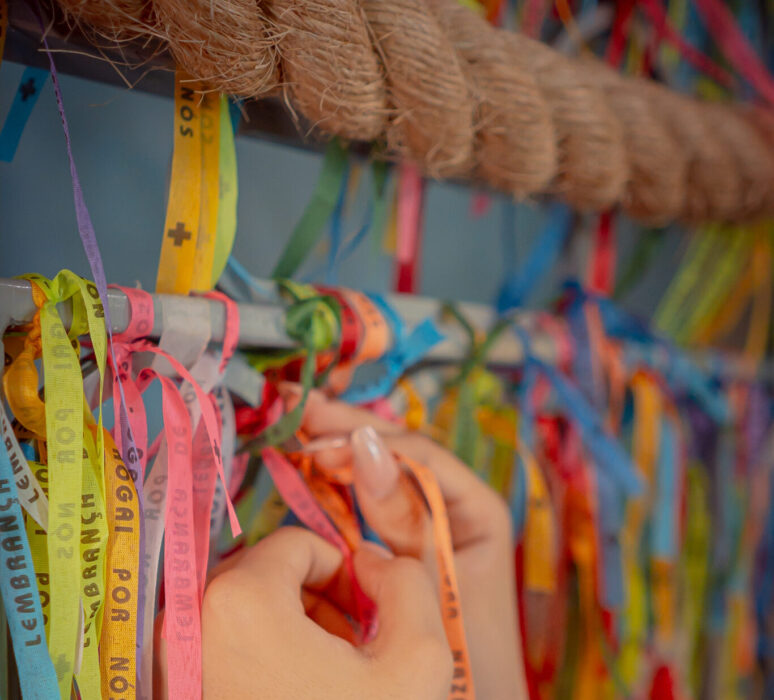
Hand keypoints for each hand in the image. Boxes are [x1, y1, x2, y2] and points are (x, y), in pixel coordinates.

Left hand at [154, 527, 452, 698]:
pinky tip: (294, 692)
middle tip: (350, 648)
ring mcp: (173, 659)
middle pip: (267, 572)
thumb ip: (408, 584)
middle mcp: (189, 620)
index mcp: (241, 598)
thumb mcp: (415, 663)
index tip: (366, 615)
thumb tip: (372, 556)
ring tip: (326, 675)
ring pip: (244, 607)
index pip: (298, 543)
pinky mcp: (171, 688)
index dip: (343, 572)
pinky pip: (221, 641)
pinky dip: (261, 654)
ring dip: (291, 627)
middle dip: (317, 600)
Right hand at [281, 386, 527, 699]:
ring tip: (295, 428)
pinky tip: (307, 473)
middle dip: (347, 431)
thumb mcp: (435, 577)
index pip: (415, 455)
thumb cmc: (466, 651)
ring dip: (338, 452)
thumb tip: (365, 448)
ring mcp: (424, 525)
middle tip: (297, 410)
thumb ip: (403, 514)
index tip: (319, 436)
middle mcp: (452, 507)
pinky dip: (336, 489)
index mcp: (475, 507)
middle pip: (395, 455)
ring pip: (377, 475)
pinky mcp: (399, 547)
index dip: (366, 440)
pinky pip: (365, 506)